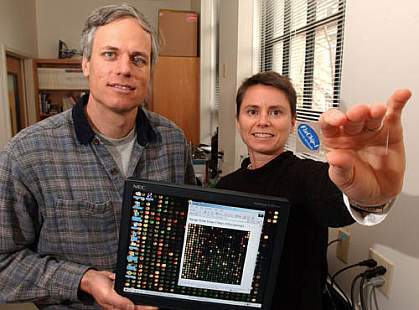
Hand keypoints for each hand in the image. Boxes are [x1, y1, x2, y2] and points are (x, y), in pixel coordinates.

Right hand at [80, 269, 157, 309]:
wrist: (92, 277)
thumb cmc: (97, 287)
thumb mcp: (107, 295)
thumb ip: (119, 302)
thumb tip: (131, 307)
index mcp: (118, 307)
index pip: (134, 309)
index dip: (144, 308)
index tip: (154, 307)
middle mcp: (121, 302)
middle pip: (137, 304)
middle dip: (146, 303)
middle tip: (157, 302)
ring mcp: (123, 295)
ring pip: (135, 297)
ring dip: (143, 296)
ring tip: (154, 295)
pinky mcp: (123, 288)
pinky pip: (132, 289)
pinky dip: (138, 288)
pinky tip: (145, 285)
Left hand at [319, 89, 410, 205]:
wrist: (379, 193)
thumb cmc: (357, 183)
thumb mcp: (345, 179)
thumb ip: (340, 168)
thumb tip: (334, 157)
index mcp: (335, 140)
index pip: (329, 124)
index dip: (331, 118)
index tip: (338, 120)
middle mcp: (351, 132)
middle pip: (352, 117)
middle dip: (355, 113)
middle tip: (359, 112)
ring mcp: (370, 130)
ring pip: (371, 115)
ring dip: (374, 110)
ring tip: (378, 110)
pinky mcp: (390, 131)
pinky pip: (393, 114)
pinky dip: (397, 103)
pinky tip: (401, 95)